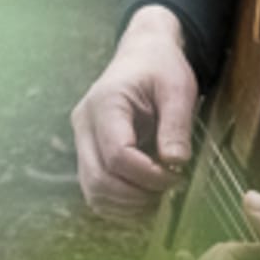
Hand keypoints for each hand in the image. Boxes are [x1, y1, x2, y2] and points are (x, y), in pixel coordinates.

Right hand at [71, 5, 200, 219]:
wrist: (143, 54)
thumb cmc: (161, 68)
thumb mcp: (178, 88)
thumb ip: (176, 125)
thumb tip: (175, 164)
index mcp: (105, 103)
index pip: (117, 154)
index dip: (148, 176)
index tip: (177, 177)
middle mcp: (84, 124)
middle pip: (98, 179)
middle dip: (137, 195)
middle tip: (170, 191)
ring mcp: (82, 141)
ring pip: (92, 191)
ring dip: (127, 205)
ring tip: (160, 198)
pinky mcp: (88, 154)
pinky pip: (95, 191)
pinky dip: (119, 204)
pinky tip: (146, 199)